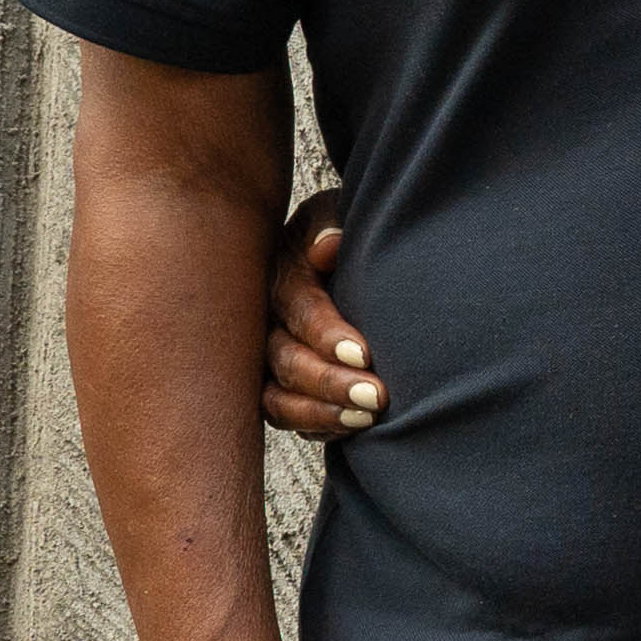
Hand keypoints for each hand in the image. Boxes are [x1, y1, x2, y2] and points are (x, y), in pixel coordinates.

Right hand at [259, 191, 380, 439]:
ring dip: (322, 412)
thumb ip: (331, 223)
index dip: (326, 333)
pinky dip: (317, 426)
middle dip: (330, 382)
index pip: (298, 308)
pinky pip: (286, 417)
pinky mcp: (277, 386)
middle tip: (376, 397)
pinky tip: (352, 428)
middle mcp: (265, 321)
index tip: (364, 353)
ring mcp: (266, 358)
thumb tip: (327, 248)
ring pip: (278, 397)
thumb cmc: (341, 232)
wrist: (336, 256)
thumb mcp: (337, 211)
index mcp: (279, 275)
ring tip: (367, 418)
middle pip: (285, 359)